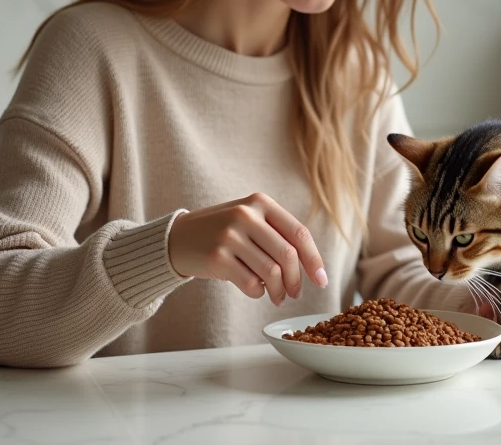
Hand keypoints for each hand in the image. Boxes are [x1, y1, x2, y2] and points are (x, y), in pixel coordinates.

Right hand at [167, 193, 327, 306]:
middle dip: (297, 281)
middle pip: (288, 256)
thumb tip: (311, 267)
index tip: (322, 279)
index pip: (299, 233)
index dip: (314, 259)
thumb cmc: (223, 233)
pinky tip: (254, 290)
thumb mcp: (249, 220)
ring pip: (271, 273)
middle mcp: (246, 215)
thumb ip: (278, 234)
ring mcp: (230, 235)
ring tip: (277, 297)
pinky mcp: (217, 257)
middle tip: (295, 294)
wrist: (178, 237)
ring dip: (278, 291)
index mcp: (260, 203)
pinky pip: (250, 283)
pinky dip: (257, 292)